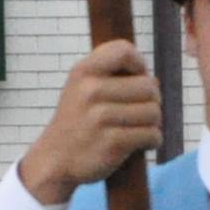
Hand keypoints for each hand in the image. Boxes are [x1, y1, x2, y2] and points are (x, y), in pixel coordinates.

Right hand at [18, 42, 164, 202]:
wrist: (55, 159)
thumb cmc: (78, 120)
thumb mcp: (81, 87)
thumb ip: (110, 74)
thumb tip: (151, 78)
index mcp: (83, 72)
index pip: (123, 50)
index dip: (139, 64)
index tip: (135, 79)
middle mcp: (90, 90)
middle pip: (149, 87)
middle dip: (151, 101)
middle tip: (138, 111)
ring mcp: (100, 117)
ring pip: (154, 112)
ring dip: (152, 123)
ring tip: (136, 127)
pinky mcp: (112, 142)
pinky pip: (152, 135)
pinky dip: (151, 141)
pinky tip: (139, 142)